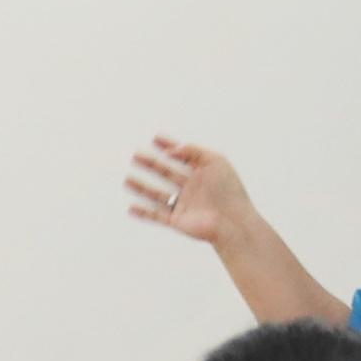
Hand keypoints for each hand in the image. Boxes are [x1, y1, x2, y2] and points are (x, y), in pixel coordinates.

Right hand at [128, 136, 257, 247]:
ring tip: (127, 179)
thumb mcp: (215, 161)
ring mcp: (184, 204)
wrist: (232, 221)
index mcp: (202, 173)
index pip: (182, 156)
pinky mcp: (177, 220)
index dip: (169, 146)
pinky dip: (143, 213)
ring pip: (157, 194)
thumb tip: (172, 150)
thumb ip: (193, 151)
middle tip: (136, 155)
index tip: (156, 138)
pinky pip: (156, 216)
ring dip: (141, 187)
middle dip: (150, 164)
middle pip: (166, 172)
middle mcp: (192, 188)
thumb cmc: (229, 190)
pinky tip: (130, 208)